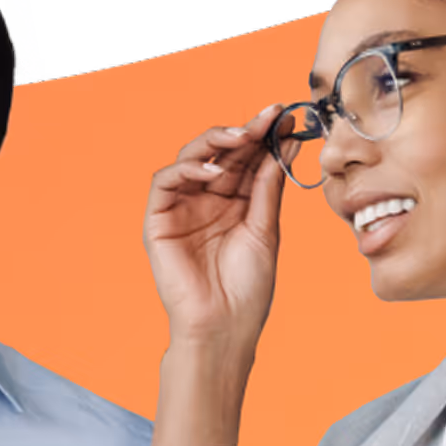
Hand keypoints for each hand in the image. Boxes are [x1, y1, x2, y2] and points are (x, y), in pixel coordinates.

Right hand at [145, 109, 290, 351]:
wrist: (224, 327)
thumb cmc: (247, 289)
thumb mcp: (265, 228)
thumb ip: (268, 184)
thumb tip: (286, 140)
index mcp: (235, 204)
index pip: (246, 159)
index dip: (264, 136)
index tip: (286, 117)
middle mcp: (207, 201)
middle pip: (221, 154)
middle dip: (244, 132)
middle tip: (267, 118)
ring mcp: (181, 210)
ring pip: (190, 159)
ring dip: (214, 141)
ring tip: (242, 137)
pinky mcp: (158, 222)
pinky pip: (164, 183)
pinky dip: (187, 170)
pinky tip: (214, 172)